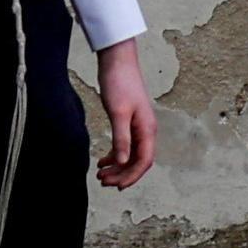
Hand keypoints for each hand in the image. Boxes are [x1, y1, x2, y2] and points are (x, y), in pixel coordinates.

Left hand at [96, 45, 160, 189]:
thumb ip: (121, 138)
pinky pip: (125, 145)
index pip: (143, 161)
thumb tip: (122, 161)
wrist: (117, 61)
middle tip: (103, 182)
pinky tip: (102, 161)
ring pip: (131, 155)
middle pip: (138, 161)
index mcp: (147, 129)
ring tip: (100, 175)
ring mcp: (138, 126)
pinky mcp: (128, 121)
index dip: (131, 176)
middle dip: (122, 174)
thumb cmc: (119, 83)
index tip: (116, 186)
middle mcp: (146, 130)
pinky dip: (115, 156)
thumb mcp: (118, 113)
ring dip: (118, 167)